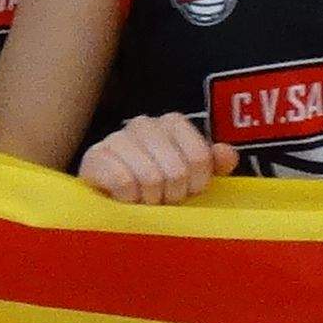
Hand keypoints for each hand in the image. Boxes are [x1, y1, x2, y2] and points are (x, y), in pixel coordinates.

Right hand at [75, 110, 229, 203]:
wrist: (109, 193)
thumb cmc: (158, 184)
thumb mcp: (192, 175)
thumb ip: (214, 164)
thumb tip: (227, 155)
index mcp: (172, 122)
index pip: (199, 158)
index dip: (197, 184)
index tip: (188, 192)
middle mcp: (144, 123)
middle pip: (176, 171)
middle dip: (173, 195)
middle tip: (164, 200)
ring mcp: (117, 138)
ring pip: (150, 178)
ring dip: (151, 199)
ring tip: (146, 200)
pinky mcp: (95, 156)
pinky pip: (124, 183)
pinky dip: (129, 199)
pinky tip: (126, 199)